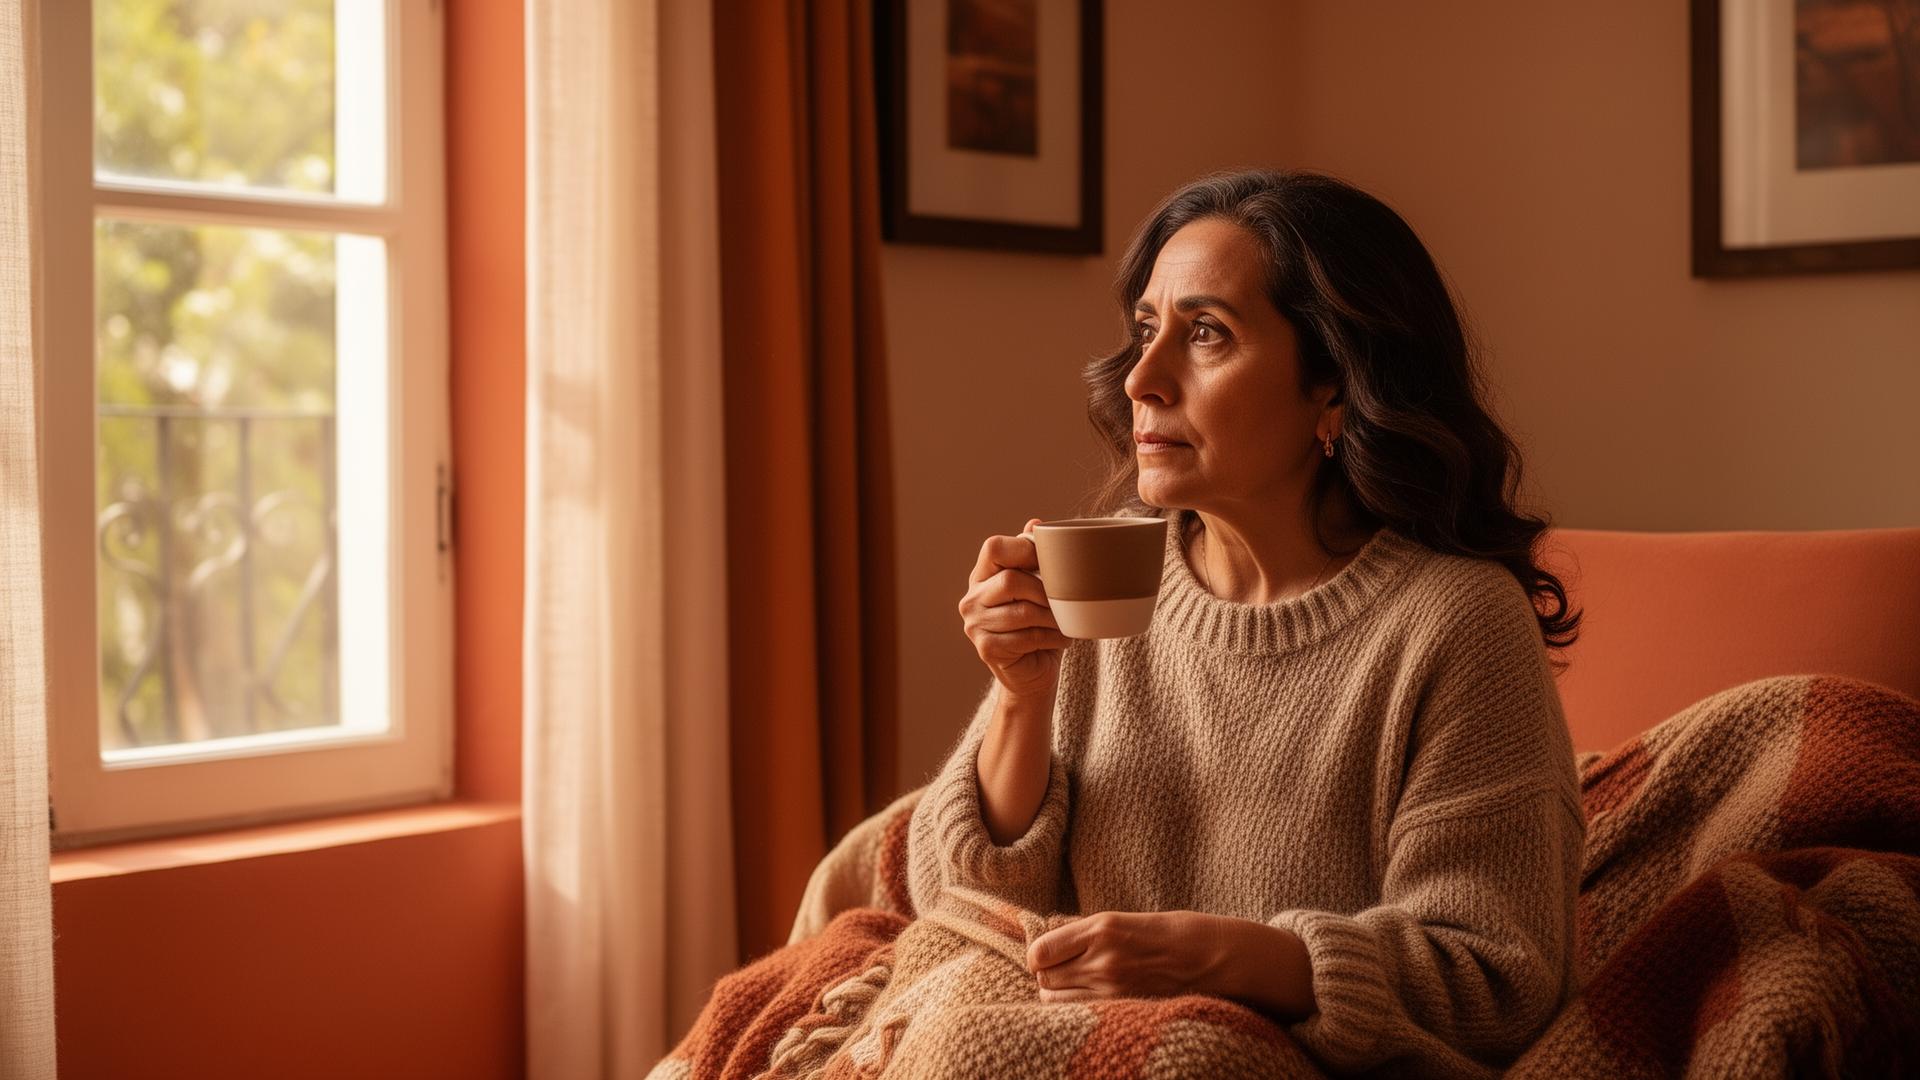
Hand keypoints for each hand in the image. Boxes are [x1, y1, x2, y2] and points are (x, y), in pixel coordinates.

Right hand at [960, 518, 1071, 704]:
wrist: (1032, 673)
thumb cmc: (1039, 625)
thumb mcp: (1039, 587)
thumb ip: (1034, 557)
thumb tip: (1036, 523)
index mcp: (982, 575)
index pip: (994, 547)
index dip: (1025, 549)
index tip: (1050, 562)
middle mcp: (971, 598)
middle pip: (1010, 580)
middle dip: (1045, 591)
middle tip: (1065, 601)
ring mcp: (974, 625)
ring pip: (1022, 611)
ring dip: (1053, 618)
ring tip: (1066, 622)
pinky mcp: (986, 649)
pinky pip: (1026, 637)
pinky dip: (1051, 637)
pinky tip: (1061, 639)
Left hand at [1025, 910, 1227, 1002]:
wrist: (1212, 956)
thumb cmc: (1169, 933)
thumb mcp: (1123, 919)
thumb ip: (1084, 931)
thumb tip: (1046, 937)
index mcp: (1102, 928)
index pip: (1040, 952)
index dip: (1037, 956)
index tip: (1045, 957)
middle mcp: (1103, 959)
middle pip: (1044, 978)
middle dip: (1047, 976)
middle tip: (1063, 972)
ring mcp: (1114, 989)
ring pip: (1056, 1001)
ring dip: (1058, 995)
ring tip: (1076, 988)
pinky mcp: (1125, 1010)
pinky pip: (1079, 1016)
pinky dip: (1075, 1011)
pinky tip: (1089, 1003)